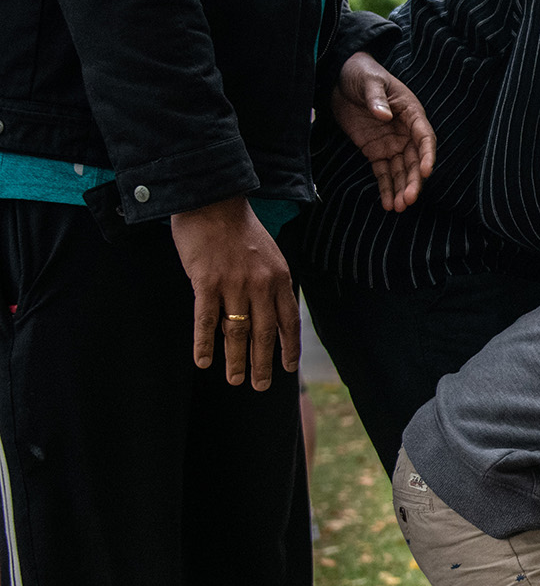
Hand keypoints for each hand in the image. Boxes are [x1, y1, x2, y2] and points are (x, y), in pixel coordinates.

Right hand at [170, 197, 299, 389]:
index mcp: (279, 277)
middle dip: (262, 363)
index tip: (288, 368)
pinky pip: (205, 320)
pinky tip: (204, 361)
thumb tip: (267, 314)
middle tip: (260, 386)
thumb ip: (270, 283)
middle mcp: (260, 284)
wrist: (212, 200)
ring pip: (236, 331)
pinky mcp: (205, 281)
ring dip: (235, 359)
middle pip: (263, 333)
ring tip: (235, 380)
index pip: (288, 321)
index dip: (288, 347)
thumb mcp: (268, 254)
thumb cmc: (238, 229)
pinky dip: (204, 343)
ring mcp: (233, 283)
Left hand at [332, 52, 434, 211]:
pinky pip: (384, 172)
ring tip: (398, 207)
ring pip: (401, 171)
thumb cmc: (362, 73)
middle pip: (414, 160)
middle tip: (408, 198)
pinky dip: (386, 188)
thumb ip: (377, 97)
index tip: (425, 172)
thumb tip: (384, 115)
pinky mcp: (376, 151)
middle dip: (413, 181)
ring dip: (401, 189)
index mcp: (411, 113)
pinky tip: (387, 204)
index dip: (427, 155)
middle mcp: (405, 132)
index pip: (425, 137)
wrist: (341, 78)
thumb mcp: (369, 81)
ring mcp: (392, 143)